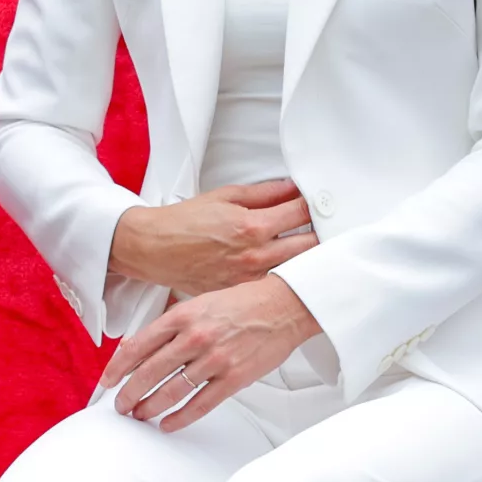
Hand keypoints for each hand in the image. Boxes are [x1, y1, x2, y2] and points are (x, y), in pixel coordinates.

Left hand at [100, 275, 320, 431]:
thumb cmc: (242, 303)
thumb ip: (172, 324)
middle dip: (129, 393)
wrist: (284, 306)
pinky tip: (167, 424)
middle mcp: (195, 337)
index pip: (138, 346)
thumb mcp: (199, 303)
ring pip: (172, 391)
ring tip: (139, 416)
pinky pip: (201, 404)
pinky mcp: (234, 378)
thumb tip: (141, 347)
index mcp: (182, 316)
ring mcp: (215, 359)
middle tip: (120, 406)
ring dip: (150, 407)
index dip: (117, 368)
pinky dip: (180, 418)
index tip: (107, 382)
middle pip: (149, 372)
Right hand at [108, 180, 316, 296]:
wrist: (154, 249)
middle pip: (311, 246)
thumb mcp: (226, 196)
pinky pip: (276, 287)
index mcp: (253, 226)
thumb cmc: (185, 222)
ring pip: (298, 270)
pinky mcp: (242, 294)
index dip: (317, 206)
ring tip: (315, 251)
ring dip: (310, 259)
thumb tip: (294, 187)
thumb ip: (265, 193)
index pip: (303, 213)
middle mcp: (255, 255)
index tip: (321, 205)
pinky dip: (288, 278)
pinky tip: (292, 272)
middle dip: (322, 234)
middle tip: (327, 228)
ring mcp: (250, 279)